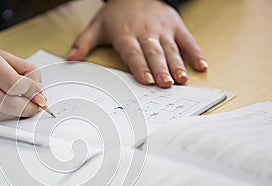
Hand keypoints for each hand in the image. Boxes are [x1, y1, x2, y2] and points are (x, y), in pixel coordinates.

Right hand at [0, 36, 45, 120]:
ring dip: (12, 114)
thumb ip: (20, 69)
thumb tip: (39, 91)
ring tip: (19, 108)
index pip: (14, 83)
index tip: (40, 97)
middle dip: (26, 109)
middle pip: (6, 102)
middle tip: (34, 109)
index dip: (32, 94)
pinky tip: (0, 109)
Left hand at [67, 0, 207, 87]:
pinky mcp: (176, 26)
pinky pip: (187, 40)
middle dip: (160, 68)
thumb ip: (83, 43)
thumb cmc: (116, 14)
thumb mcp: (96, 26)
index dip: (139, 66)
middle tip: (166, 84)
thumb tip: (70, 60)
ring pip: (170, 48)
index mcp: (126, 34)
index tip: (146, 80)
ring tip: (182, 80)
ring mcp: (163, 29)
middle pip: (153, 52)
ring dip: (177, 64)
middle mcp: (146, 32)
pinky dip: (195, 53)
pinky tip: (201, 66)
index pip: (133, 52)